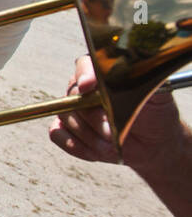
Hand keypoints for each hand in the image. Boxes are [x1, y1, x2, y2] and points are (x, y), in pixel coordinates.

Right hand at [48, 55, 184, 172]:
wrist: (153, 141)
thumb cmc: (155, 113)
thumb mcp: (158, 93)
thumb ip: (144, 80)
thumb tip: (131, 70)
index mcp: (102, 73)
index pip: (84, 65)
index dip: (84, 75)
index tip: (88, 86)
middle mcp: (82, 88)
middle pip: (73, 97)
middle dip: (93, 118)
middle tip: (110, 132)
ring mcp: (71, 109)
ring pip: (65, 117)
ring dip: (89, 136)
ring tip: (111, 145)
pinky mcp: (65, 129)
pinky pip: (57, 134)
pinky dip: (76, 145)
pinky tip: (97, 151)